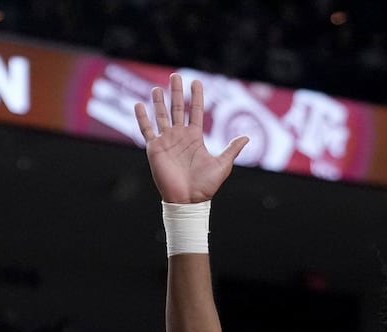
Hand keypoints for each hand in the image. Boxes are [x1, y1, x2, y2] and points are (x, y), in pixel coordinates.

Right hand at [134, 73, 248, 203]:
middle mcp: (180, 136)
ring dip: (158, 102)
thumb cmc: (205, 187)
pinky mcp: (155, 149)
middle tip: (175, 76)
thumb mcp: (223, 165)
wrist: (188, 201)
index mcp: (195, 138)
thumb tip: (247, 137)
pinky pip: (146, 130)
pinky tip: (138, 105)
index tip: (196, 82)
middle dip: (176, 92)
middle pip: (177, 109)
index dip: (196, 97)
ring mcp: (166, 142)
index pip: (195, 111)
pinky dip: (142, 118)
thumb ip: (232, 149)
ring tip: (156, 88)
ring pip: (161, 116)